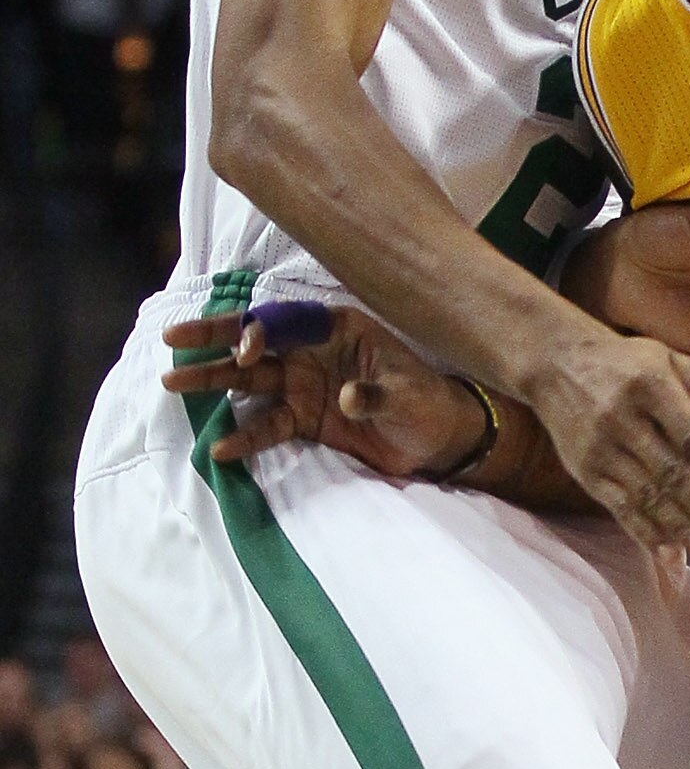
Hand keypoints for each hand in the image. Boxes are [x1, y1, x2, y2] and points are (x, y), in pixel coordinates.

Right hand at [160, 304, 491, 477]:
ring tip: (172, 385)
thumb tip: (347, 397)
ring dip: (214, 382)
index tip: (243, 349)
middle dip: (214, 341)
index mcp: (338, 329)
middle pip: (255, 342)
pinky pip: (267, 425)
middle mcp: (313, 352)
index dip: (260, 330)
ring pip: (250, 380)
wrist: (439, 441)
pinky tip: (220, 447)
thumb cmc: (429, 404)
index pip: (287, 320)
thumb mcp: (409, 397)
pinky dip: (246, 436)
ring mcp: (304, 385)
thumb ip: (376, 395)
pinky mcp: (305, 419)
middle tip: (172, 343)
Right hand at [526, 325, 689, 566]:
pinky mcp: (586, 472)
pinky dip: (647, 535)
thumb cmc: (629, 363)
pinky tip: (672, 557)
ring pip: (647, 497)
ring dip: (683, 532)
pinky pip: (620, 508)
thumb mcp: (672, 362)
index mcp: (652, 385)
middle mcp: (624, 419)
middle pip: (672, 475)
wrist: (555, 361)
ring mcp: (601, 448)